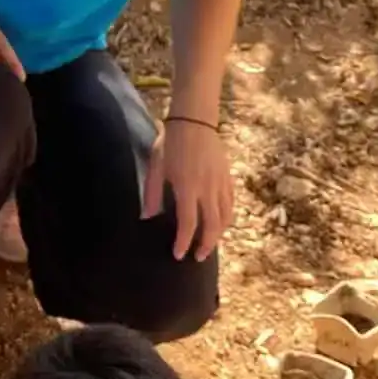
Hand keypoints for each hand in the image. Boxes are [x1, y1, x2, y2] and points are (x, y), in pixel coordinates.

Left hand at [142, 119, 232, 261]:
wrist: (194, 121)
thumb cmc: (170, 143)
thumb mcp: (156, 167)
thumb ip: (152, 194)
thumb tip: (146, 217)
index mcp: (187, 188)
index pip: (188, 223)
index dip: (183, 242)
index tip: (178, 255)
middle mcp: (207, 189)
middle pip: (212, 226)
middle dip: (205, 245)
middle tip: (197, 257)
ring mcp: (220, 183)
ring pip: (225, 217)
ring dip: (218, 235)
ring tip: (208, 245)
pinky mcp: (228, 178)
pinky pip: (231, 204)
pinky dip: (227, 218)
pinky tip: (220, 224)